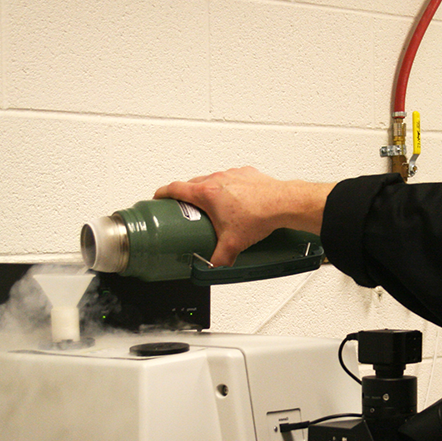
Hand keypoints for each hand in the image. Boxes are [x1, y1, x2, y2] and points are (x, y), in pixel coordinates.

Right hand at [154, 167, 333, 266]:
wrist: (283, 204)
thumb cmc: (260, 215)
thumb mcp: (233, 243)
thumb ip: (219, 259)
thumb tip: (212, 267)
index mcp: (206, 193)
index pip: (175, 189)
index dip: (162, 193)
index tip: (158, 197)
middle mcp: (218, 179)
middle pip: (193, 184)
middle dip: (187, 197)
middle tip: (187, 209)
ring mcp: (233, 174)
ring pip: (213, 180)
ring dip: (210, 192)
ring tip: (214, 208)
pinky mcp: (247, 174)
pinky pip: (232, 179)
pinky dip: (229, 189)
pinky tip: (236, 202)